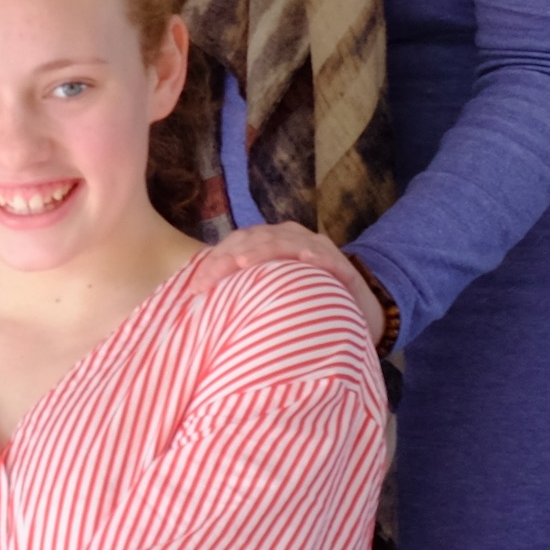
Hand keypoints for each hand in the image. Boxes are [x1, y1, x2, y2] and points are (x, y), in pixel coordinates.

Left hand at [192, 221, 383, 340]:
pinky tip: (306, 261)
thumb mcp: (269, 296)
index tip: (194, 289)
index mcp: (267, 243)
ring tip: (243, 262)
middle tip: (210, 278)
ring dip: (264, 250)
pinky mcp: (339, 263)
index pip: (234, 246)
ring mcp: (315, 247)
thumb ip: (242, 295)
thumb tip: (198, 311)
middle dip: (228, 259)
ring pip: (285, 242)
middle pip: (253, 241)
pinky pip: (326, 257)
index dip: (213, 264)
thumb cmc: (303, 304)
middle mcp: (288, 238)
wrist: (354, 312)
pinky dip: (316, 257)